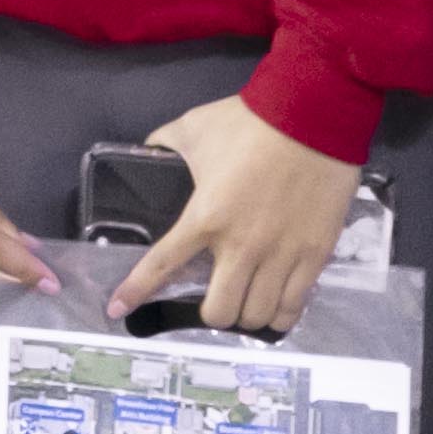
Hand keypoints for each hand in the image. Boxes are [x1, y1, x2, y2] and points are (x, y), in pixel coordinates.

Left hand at [108, 94, 362, 334]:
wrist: (312, 117)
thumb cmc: (249, 123)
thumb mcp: (192, 128)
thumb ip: (164, 144)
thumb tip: (147, 151)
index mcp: (204, 217)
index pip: (162, 265)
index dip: (136, 291)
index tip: (117, 309)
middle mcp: (241, 246)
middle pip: (219, 312)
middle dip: (209, 312)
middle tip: (211, 297)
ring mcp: (281, 255)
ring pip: (257, 316)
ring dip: (245, 316)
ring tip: (244, 301)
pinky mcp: (315, 256)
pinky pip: (295, 307)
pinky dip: (281, 315)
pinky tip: (275, 306)